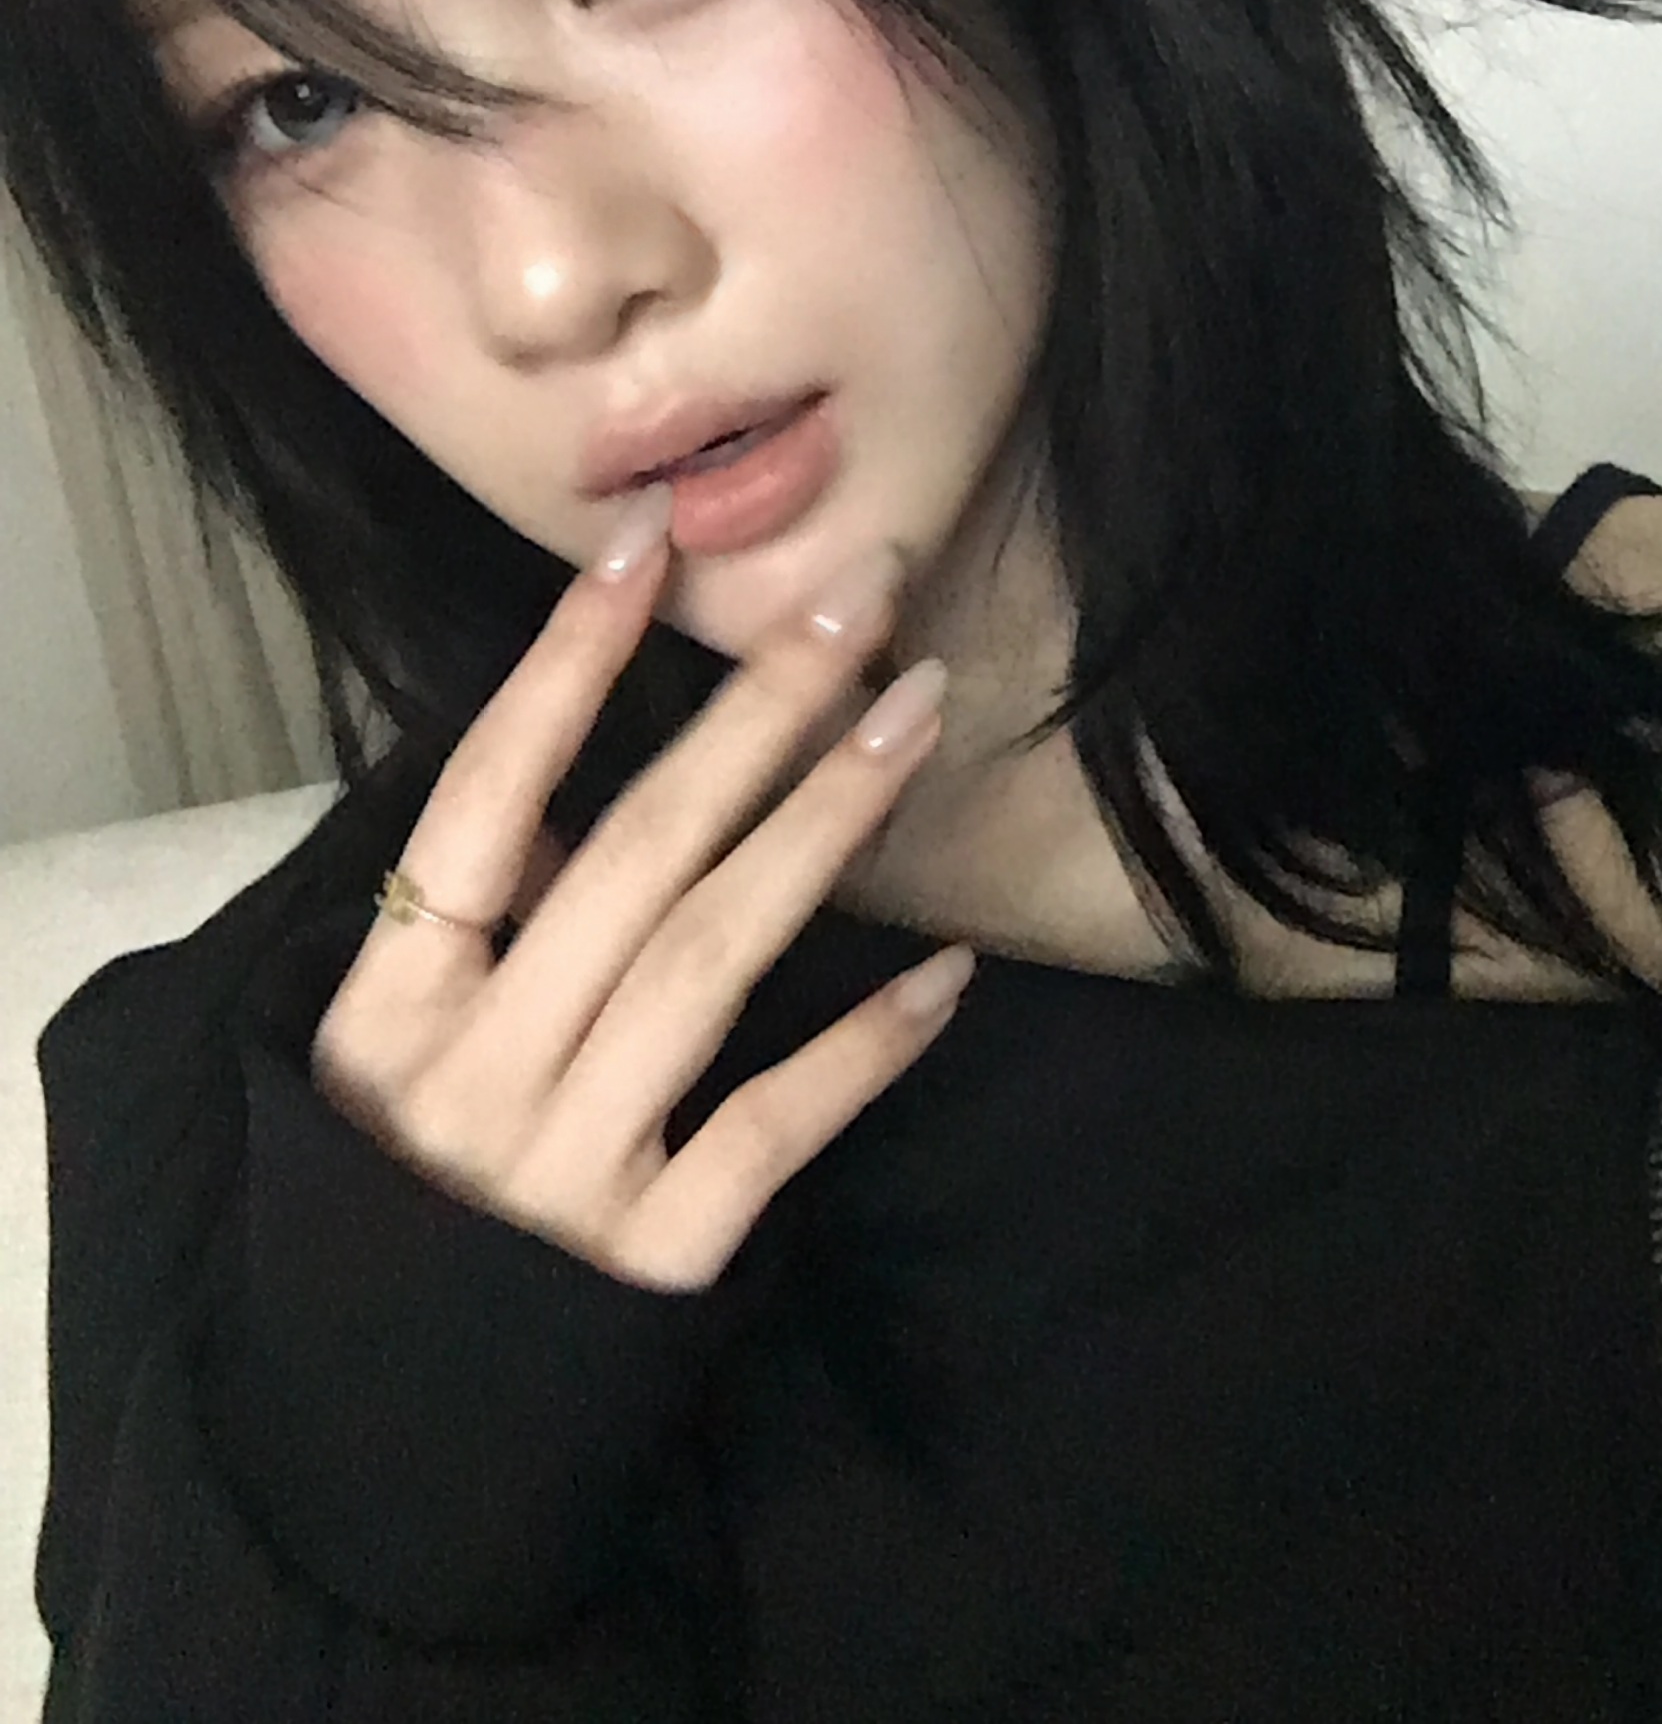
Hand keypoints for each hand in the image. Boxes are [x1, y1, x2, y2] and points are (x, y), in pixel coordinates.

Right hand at [311, 493, 971, 1289]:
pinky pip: (774, 1127)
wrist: (391, 1443)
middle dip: (755, 712)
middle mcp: (475, 1070)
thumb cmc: (399, 1207)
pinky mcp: (656, 1259)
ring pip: (713, 957)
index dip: (566, 668)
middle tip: (862, 597)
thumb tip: (576, 780)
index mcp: (391, 1004)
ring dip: (825, 824)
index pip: (483, 800)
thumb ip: (472, 926)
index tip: (648, 547)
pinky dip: (861, 1049)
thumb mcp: (388, 1057)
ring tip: (916, 713)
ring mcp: (566, 1164)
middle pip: (635, 853)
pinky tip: (945, 972)